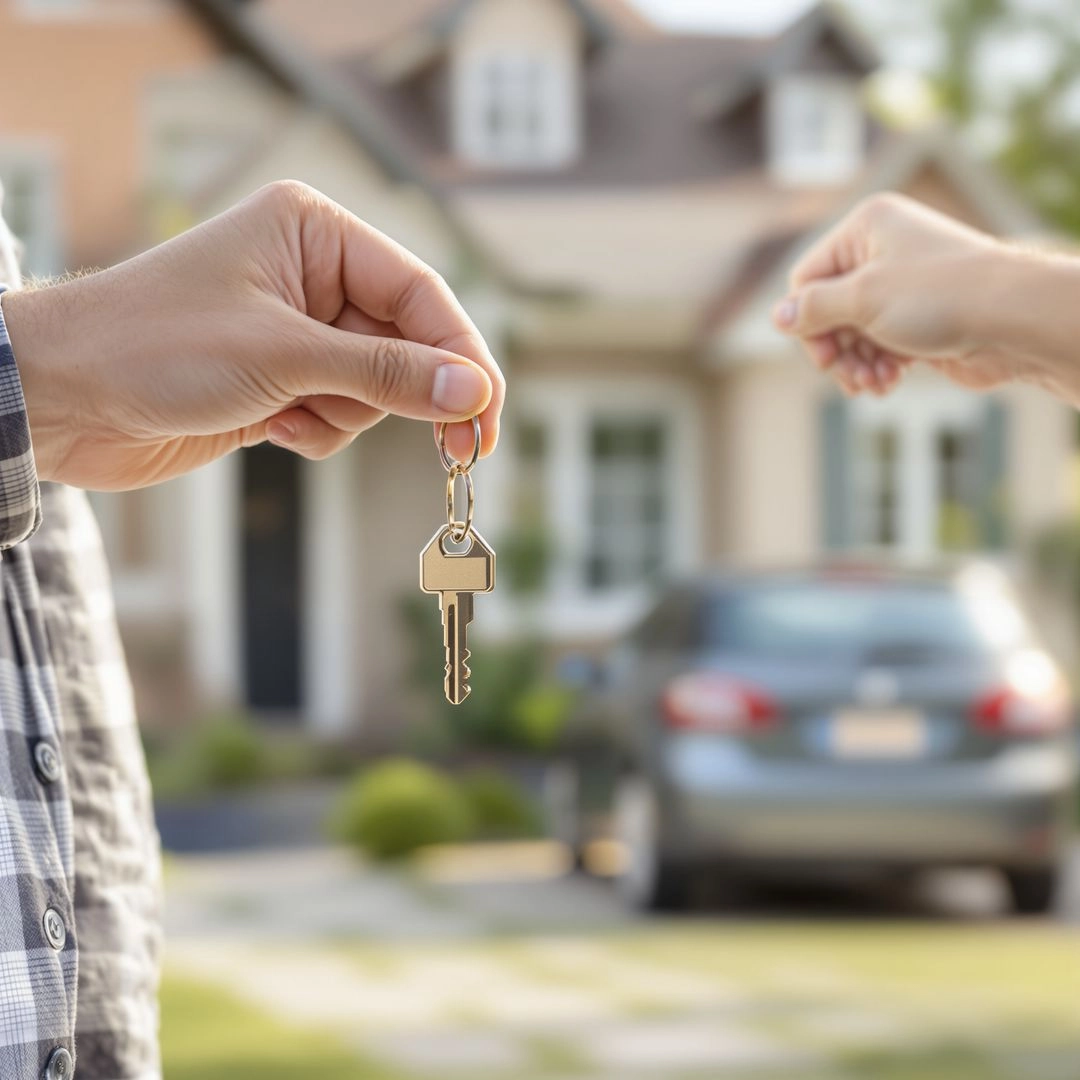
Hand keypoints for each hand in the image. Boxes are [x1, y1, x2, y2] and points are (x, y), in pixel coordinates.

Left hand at [0, 180, 503, 489]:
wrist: (65, 399)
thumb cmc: (157, 347)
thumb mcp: (285, 356)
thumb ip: (387, 374)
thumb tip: (474, 392)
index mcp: (316, 233)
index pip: (420, 295)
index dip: (464, 357)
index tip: (489, 416)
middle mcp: (313, 274)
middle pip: (407, 342)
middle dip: (413, 396)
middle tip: (460, 453)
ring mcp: (298, 329)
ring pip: (376, 386)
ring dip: (345, 414)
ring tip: (287, 414)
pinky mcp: (282, 378)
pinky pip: (340, 412)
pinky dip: (317, 430)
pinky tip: (268, 427)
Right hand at [771, 192, 1043, 396]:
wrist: (1013, 319)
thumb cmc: (941, 296)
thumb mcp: (863, 298)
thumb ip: (814, 308)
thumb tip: (777, 316)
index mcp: (866, 228)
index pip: (808, 278)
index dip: (807, 320)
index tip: (822, 355)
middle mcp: (883, 252)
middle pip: (829, 310)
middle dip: (836, 349)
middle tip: (848, 376)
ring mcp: (902, 288)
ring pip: (853, 334)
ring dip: (857, 365)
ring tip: (873, 385)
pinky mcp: (919, 320)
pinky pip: (880, 346)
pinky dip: (879, 367)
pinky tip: (890, 383)